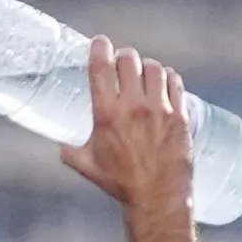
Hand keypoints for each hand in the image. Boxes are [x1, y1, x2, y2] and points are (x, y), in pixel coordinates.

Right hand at [64, 44, 197, 215]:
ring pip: (154, 68)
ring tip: (143, 75)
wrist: (157, 198)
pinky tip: (163, 83)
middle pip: (129, 60)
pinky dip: (168, 78)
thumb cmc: (120, 183)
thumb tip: (61, 143)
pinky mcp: (180, 116)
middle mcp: (134, 107)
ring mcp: (160, 110)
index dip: (99, 48)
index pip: (101, 67)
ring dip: (146, 67)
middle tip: (122, 64)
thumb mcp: (87, 165)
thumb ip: (70, 150)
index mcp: (107, 115)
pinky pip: (175, 83)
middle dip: (123, 58)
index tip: (100, 43)